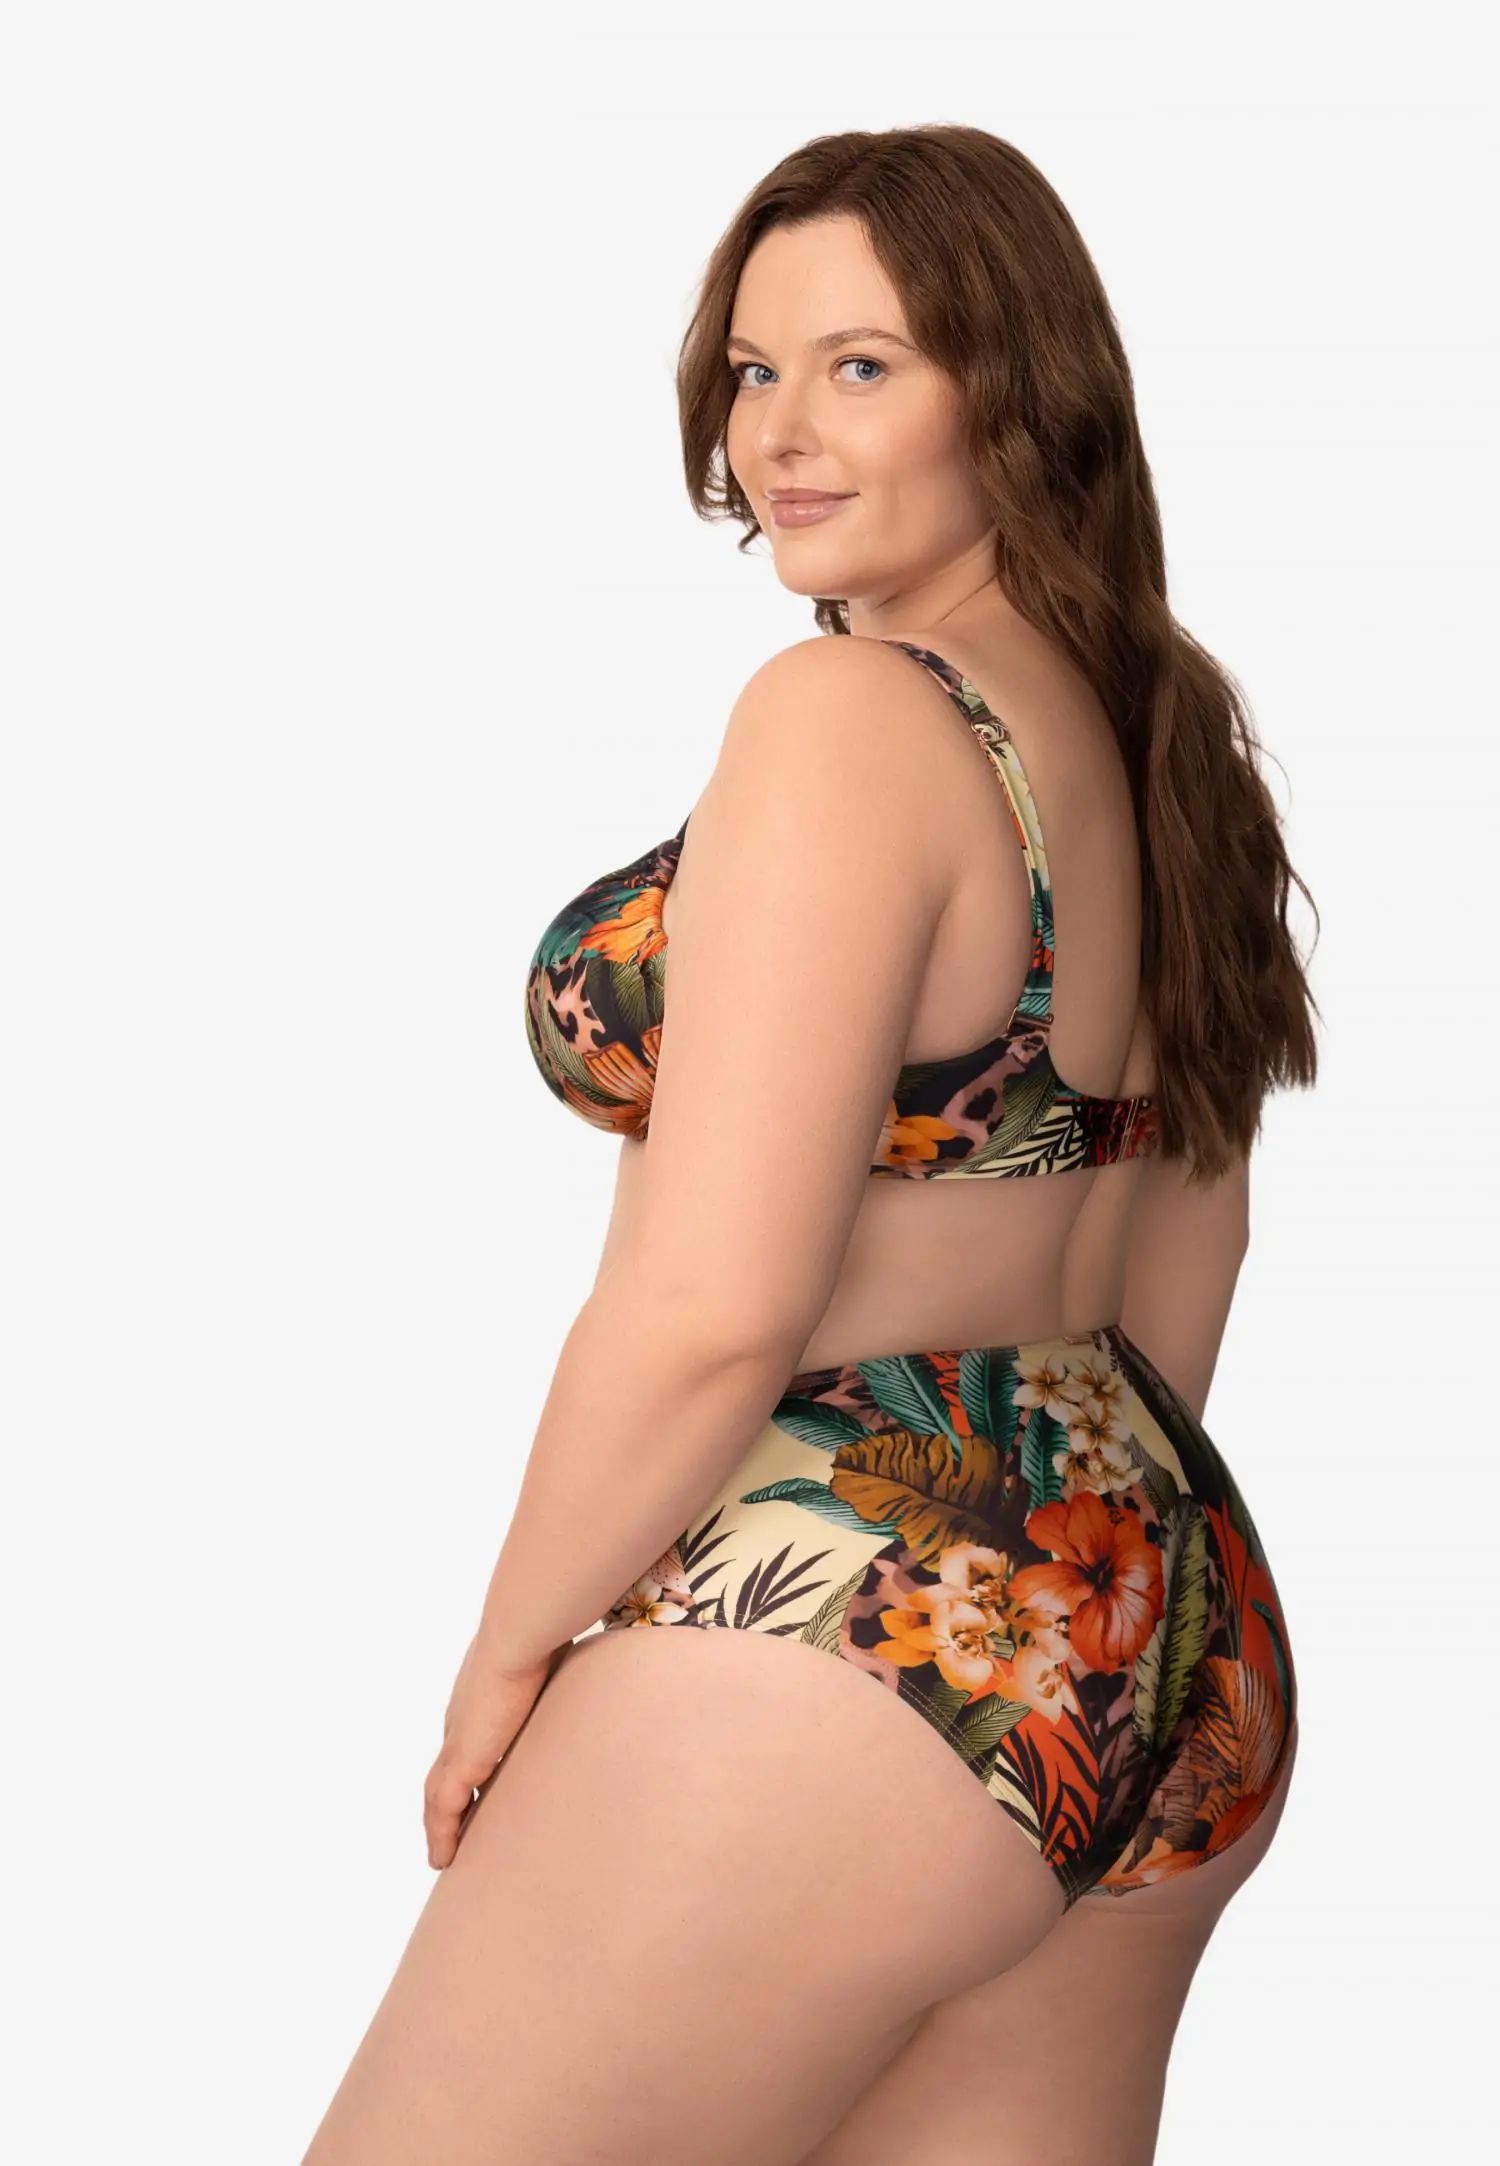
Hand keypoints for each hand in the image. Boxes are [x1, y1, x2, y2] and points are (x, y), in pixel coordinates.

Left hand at [423, 1633, 566, 1868]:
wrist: (521, 1634)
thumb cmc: (545, 1637)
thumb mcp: (557, 1662)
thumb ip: (570, 1675)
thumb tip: (609, 1674)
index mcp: (483, 1700)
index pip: (470, 1742)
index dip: (470, 1769)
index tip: (479, 1790)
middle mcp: (463, 1722)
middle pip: (448, 1772)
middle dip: (450, 1803)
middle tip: (458, 1833)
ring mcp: (459, 1741)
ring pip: (438, 1795)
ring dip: (441, 1825)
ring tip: (446, 1855)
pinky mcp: (461, 1759)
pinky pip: (442, 1808)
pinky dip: (440, 1833)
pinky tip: (442, 1859)